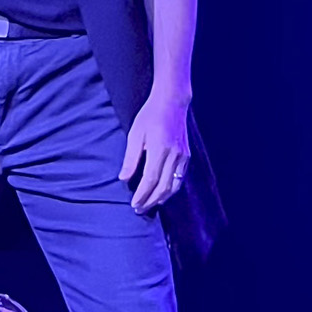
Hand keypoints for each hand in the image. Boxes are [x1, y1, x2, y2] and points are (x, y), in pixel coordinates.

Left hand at [119, 92, 191, 214]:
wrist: (172, 102)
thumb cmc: (150, 116)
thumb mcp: (135, 134)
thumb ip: (130, 158)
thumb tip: (124, 178)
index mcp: (159, 150)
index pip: (150, 180)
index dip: (142, 194)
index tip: (133, 203)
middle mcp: (174, 155)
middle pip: (163, 187)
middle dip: (150, 200)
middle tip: (139, 209)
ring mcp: (183, 156)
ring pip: (174, 185)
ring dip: (161, 198)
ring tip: (150, 204)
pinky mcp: (187, 155)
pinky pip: (180, 177)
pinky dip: (171, 188)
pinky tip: (163, 193)